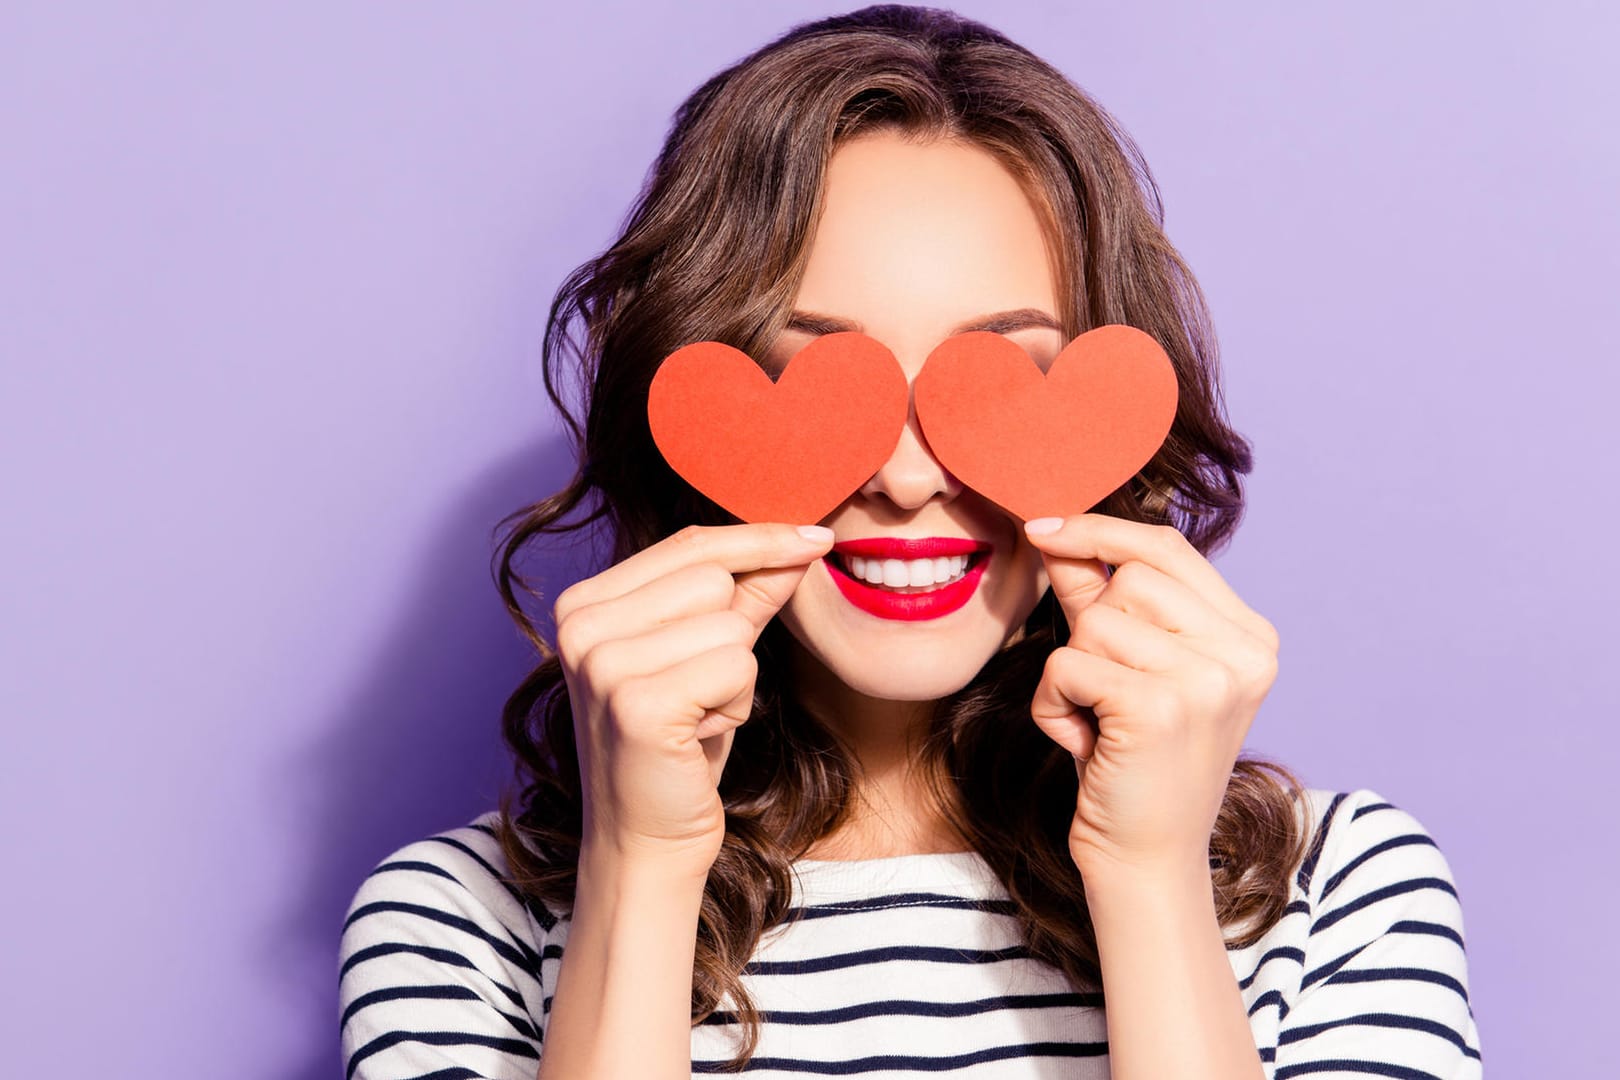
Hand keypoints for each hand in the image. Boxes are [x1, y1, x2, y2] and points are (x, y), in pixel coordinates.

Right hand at [551, 522, 833, 872]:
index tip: (816, 538)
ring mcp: (602, 663)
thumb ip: (746, 597)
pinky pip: (737, 665)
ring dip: (735, 676)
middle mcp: (580, 625)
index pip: (689, 544)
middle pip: (714, 577)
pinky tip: (698, 738)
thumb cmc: (678, 752)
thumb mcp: (710, 659)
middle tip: (699, 693)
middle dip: (732, 634)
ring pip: (730, 623)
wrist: (646, 845)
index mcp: (583, 603)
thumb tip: (800, 543)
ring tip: (697, 717)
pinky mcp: (636, 703)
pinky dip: (735, 705)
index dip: (759, 540)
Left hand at [1023, 514, 1279, 877]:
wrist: (1145, 859)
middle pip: (1128, 579)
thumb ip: (1097, 595)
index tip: (1043, 530)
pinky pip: (1067, 664)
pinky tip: (1086, 743)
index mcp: (1251, 637)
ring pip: (1094, 621)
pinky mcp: (1162, 707)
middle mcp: (1245, 653)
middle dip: (1091, 630)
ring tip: (1100, 723)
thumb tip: (1054, 531)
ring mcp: (1209, 680)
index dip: (1100, 532)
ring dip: (1071, 673)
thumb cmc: (1130, 761)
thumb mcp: (1124, 667)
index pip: (1168, 548)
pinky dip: (1053, 704)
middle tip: (1108, 695)